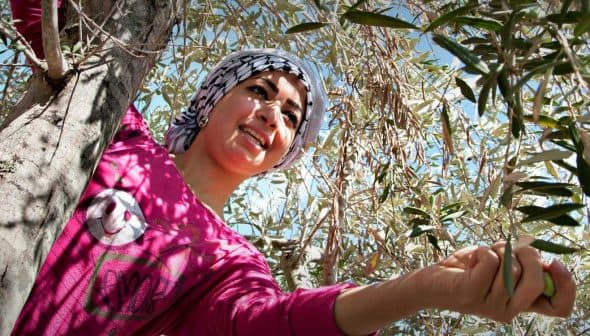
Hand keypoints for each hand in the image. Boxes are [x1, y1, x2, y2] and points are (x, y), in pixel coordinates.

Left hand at [419, 242, 575, 321]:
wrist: (428, 282)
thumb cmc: (464, 271)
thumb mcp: (498, 265)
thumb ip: (520, 264)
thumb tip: (540, 256)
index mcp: (519, 303)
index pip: (559, 308)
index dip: (566, 286)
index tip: (553, 263)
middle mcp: (508, 310)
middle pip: (538, 284)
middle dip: (528, 255)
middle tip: (510, 246)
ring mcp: (490, 305)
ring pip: (512, 269)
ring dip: (499, 250)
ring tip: (484, 253)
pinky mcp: (471, 293)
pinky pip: (490, 262)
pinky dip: (483, 251)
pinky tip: (471, 259)